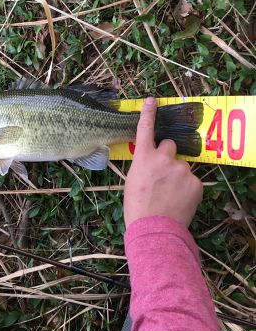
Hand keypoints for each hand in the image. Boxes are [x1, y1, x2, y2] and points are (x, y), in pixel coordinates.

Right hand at [124, 97, 202, 228]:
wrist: (154, 229)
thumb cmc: (137, 207)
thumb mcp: (133, 181)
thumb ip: (145, 166)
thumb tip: (153, 165)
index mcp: (144, 157)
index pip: (145, 129)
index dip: (148, 113)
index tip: (152, 101)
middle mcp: (164, 158)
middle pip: (170, 146)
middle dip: (168, 156)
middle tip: (163, 175)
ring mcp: (182, 169)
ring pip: (182, 166)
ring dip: (178, 175)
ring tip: (170, 195)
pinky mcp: (196, 182)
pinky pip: (192, 180)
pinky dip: (188, 188)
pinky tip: (179, 201)